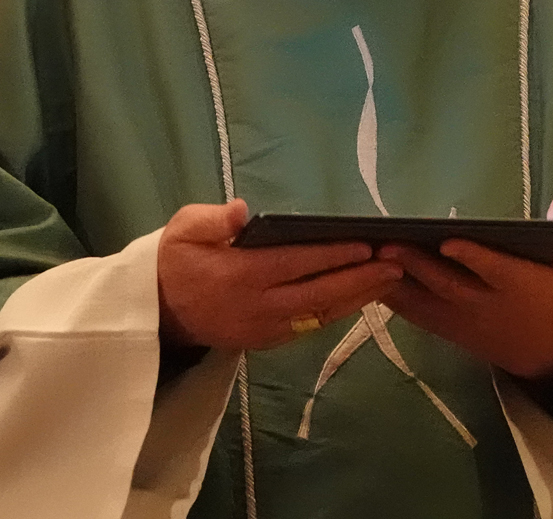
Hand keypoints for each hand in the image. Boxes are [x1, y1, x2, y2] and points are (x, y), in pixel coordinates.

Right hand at [157, 199, 402, 349]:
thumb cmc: (174, 261)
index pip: (295, 263)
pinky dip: (338, 312)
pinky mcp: (266, 341)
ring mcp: (263, 329)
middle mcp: (256, 306)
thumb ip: (212, 220)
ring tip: (391, 280)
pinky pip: (310, 327)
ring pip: (320, 315)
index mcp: (238, 275)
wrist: (156, 313)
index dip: (332, 255)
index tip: (366, 245)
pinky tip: (362, 298)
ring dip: (358, 298)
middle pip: (318, 293)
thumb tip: (241, 211)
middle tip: (396, 264)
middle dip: (360, 279)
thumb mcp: (182, 229)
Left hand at [381, 193, 552, 379]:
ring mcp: (464, 321)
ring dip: (395, 279)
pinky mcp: (450, 329)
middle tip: (387, 241)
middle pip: (448, 284)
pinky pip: (417, 314)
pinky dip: (392, 297)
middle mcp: (487, 306)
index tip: (450, 240)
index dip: (473, 257)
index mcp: (521, 287)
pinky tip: (368, 274)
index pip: (495, 271)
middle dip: (417, 263)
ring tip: (367, 254)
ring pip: (425, 301)